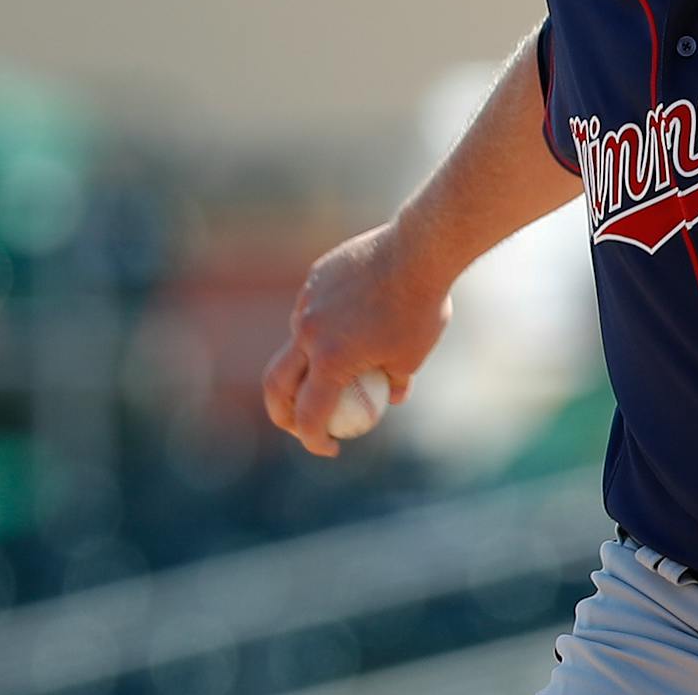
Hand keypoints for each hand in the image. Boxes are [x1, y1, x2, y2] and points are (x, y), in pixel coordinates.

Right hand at [261, 221, 452, 456]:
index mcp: (331, 360)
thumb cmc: (421, 306)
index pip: (309, 415)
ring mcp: (307, 302)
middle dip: (281, 412)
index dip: (314, 439)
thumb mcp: (414, 354)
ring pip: (296, 340)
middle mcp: (309, 332)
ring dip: (308, 359)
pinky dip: (323, 323)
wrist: (418, 249)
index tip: (329, 447)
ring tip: (343, 358)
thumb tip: (392, 398)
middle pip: (276, 383)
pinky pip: (311, 308)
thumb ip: (396, 381)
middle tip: (299, 424)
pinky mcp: (314, 278)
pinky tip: (354, 315)